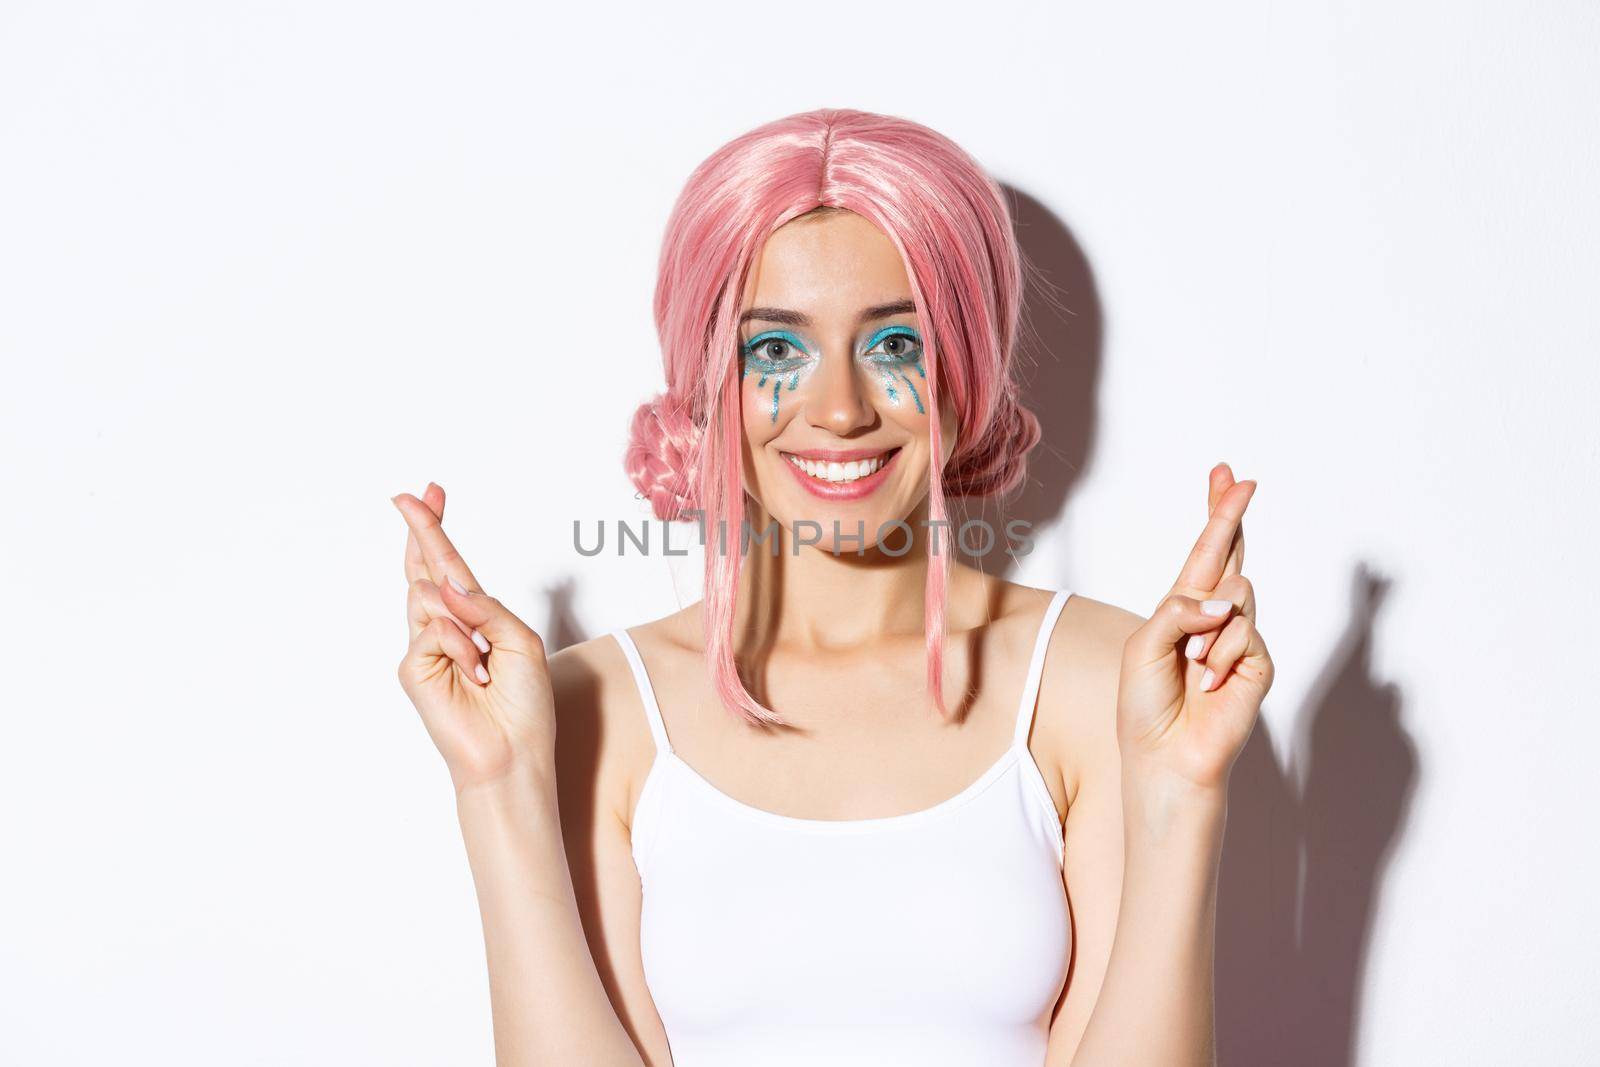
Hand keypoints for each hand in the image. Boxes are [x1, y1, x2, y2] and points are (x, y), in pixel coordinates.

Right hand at [393, 483, 556, 793]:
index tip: (431, 492)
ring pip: (429, 595)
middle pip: (425, 568)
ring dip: (464, 621)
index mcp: (475, 619)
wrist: (513, 754)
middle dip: (422, 530)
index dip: (438, 530)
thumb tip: (446, 583)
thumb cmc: (524, 704)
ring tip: (483, 662)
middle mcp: (446, 628)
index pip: (451, 568)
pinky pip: (434, 629)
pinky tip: (474, 673)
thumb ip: (486, 606)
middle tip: (411, 494)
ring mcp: (426, 647)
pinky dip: (460, 646)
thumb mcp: (520, 641)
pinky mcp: (414, 667)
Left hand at [1117, 463, 1274, 791]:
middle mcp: (1213, 618)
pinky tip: (1210, 684)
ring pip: (1237, 592)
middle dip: (1232, 515)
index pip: (1204, 553)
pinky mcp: (1258, 661)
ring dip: (1206, 630)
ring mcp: (1239, 638)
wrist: (1165, 755)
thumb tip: (1226, 598)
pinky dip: (1219, 655)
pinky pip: (1243, 631)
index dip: (1216, 514)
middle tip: (1241, 480)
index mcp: (1182, 609)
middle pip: (1232, 554)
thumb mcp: (1144, 646)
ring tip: (1191, 667)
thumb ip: (1178, 610)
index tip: (1223, 474)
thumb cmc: (1145, 705)